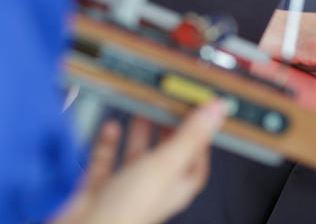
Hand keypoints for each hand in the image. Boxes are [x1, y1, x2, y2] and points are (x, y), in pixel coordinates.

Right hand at [50, 101, 224, 223]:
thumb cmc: (127, 211)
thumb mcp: (166, 164)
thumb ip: (190, 136)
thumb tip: (217, 111)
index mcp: (176, 189)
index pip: (197, 162)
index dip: (199, 138)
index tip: (197, 114)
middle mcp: (152, 190)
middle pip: (166, 155)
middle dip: (167, 129)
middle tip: (167, 104)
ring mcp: (124, 190)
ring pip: (135, 155)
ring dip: (139, 132)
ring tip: (141, 107)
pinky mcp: (98, 189)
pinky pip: (105, 161)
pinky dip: (108, 142)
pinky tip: (110, 126)